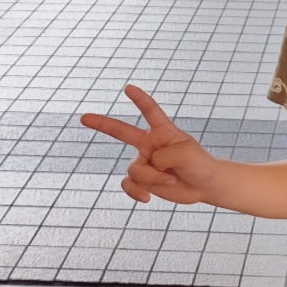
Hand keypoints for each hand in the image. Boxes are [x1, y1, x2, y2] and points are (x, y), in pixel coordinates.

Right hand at [81, 84, 215, 204]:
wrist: (203, 186)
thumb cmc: (199, 164)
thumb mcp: (186, 154)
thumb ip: (163, 156)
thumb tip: (147, 166)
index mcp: (163, 131)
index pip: (150, 111)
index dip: (139, 100)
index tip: (128, 88)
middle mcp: (150, 144)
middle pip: (122, 131)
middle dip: (102, 124)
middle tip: (83, 117)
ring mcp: (145, 161)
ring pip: (135, 168)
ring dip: (152, 177)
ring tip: (170, 180)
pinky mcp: (143, 179)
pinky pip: (130, 184)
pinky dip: (137, 192)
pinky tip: (147, 198)